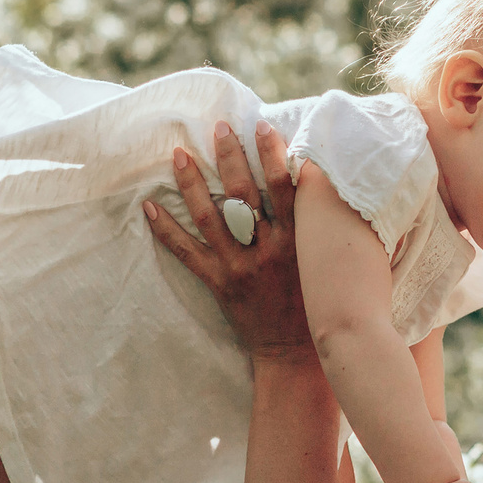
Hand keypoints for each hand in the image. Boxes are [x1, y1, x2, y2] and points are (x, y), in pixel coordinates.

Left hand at [145, 119, 309, 358]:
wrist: (297, 355)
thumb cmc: (320, 304)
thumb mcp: (332, 264)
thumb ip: (330, 229)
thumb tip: (329, 186)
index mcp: (299, 242)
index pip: (286, 188)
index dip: (273, 155)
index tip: (262, 126)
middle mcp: (268, 250)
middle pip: (243, 194)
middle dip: (230, 157)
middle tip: (218, 127)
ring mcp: (240, 267)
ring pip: (210, 217)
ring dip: (192, 183)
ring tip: (179, 154)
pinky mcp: (219, 284)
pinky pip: (187, 254)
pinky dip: (167, 231)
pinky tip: (149, 207)